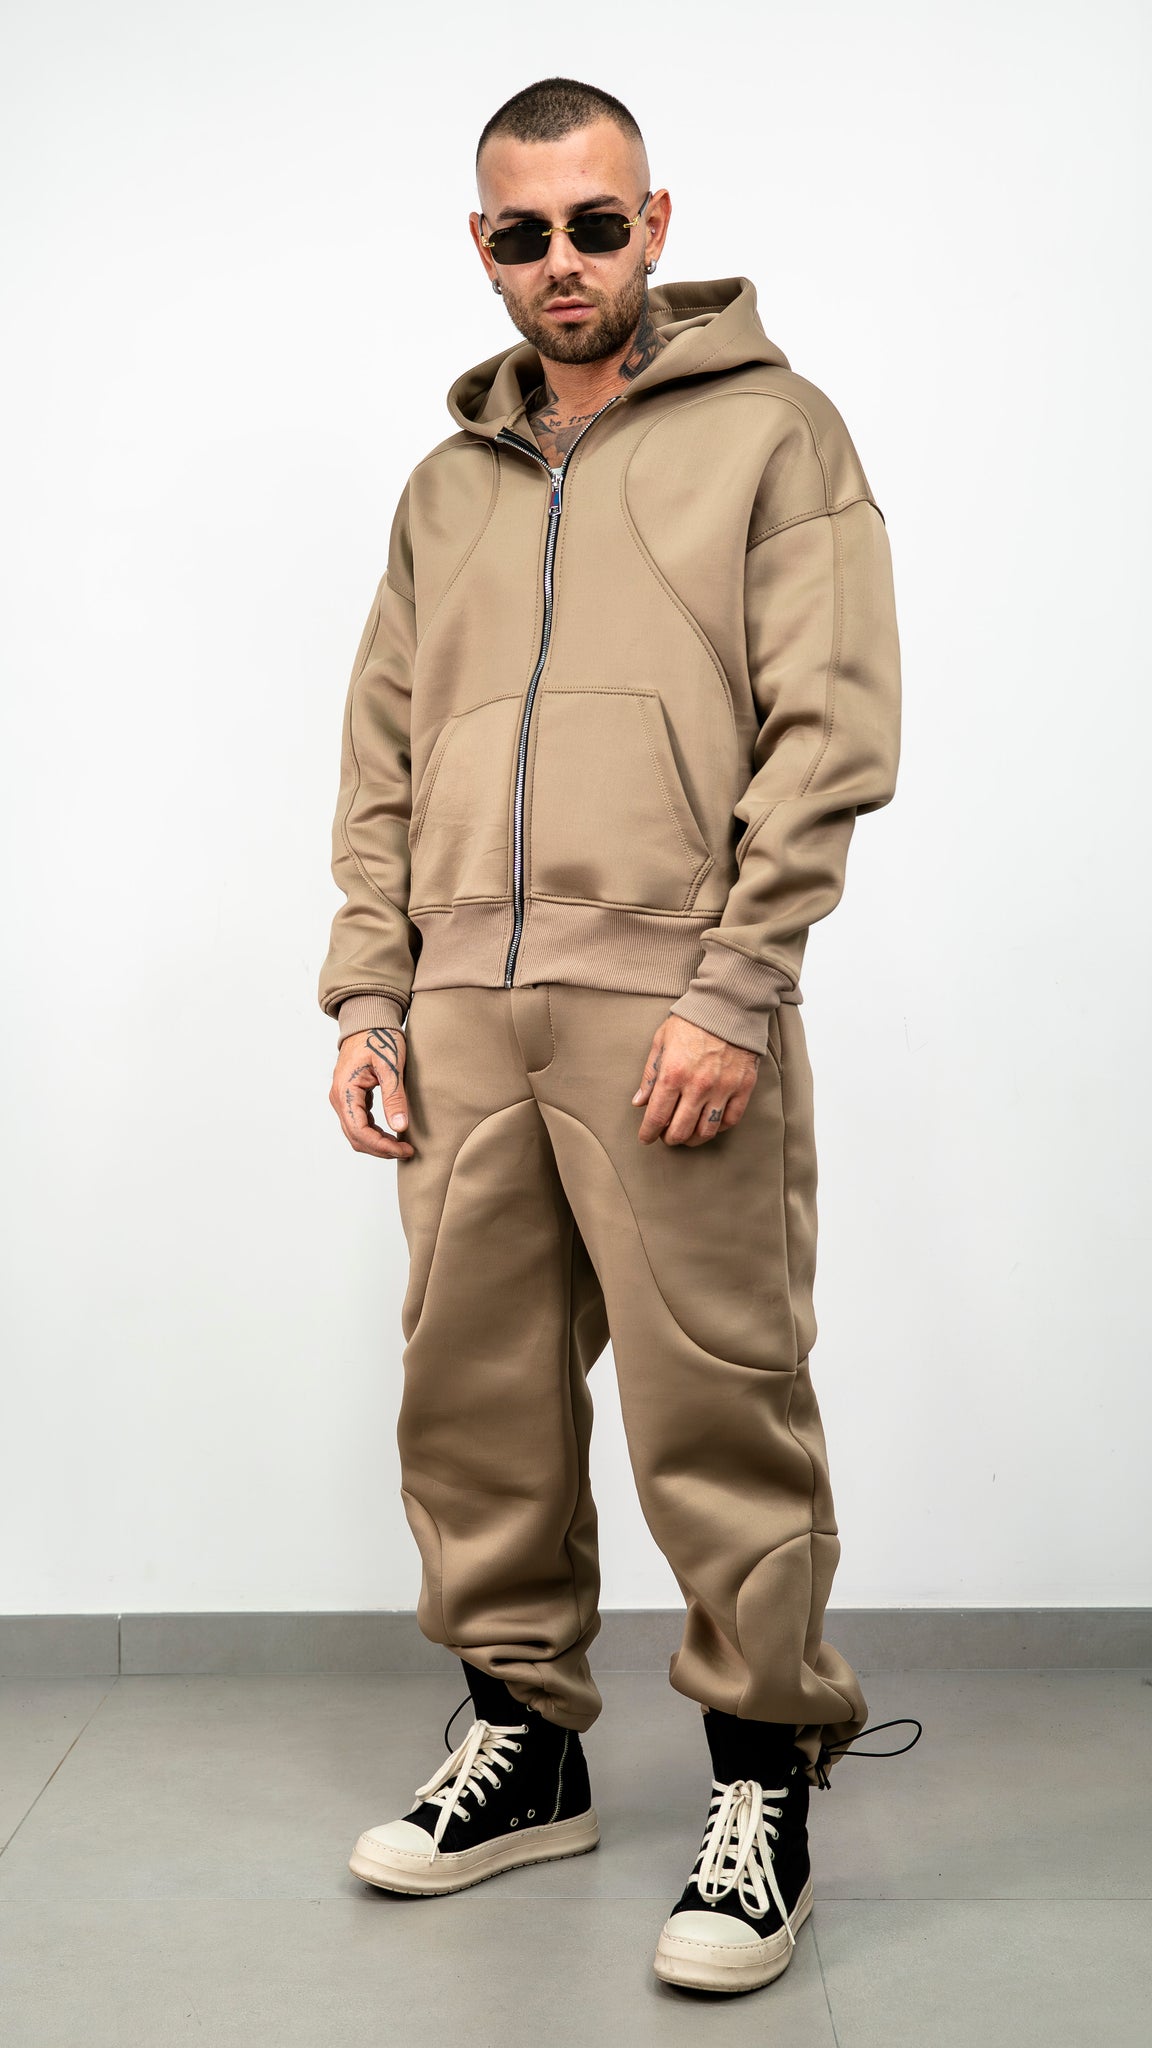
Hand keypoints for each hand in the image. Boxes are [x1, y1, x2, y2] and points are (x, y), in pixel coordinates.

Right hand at [330, 1025, 414, 1159]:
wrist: (368, 1019)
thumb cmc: (379, 1036)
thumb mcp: (391, 1066)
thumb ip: (394, 1097)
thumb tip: (400, 1127)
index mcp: (345, 1090)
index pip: (359, 1131)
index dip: (382, 1146)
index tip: (404, 1149)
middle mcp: (338, 1097)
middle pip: (355, 1137)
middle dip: (380, 1148)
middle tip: (406, 1151)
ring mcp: (342, 1097)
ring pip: (356, 1132)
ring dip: (377, 1143)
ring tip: (400, 1145)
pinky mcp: (350, 1096)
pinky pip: (358, 1122)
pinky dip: (374, 1132)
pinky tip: (391, 1133)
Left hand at [631, 1014, 760, 1146]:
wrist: (729, 1004)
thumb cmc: (692, 1020)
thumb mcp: (662, 1041)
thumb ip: (650, 1074)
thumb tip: (639, 1101)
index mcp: (673, 1073)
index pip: (656, 1116)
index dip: (648, 1133)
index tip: (646, 1137)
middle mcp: (698, 1086)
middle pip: (681, 1131)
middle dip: (669, 1139)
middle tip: (666, 1136)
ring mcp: (723, 1088)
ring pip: (707, 1131)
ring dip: (693, 1139)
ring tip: (687, 1134)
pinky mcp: (743, 1087)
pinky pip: (730, 1120)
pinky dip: (718, 1128)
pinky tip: (709, 1123)